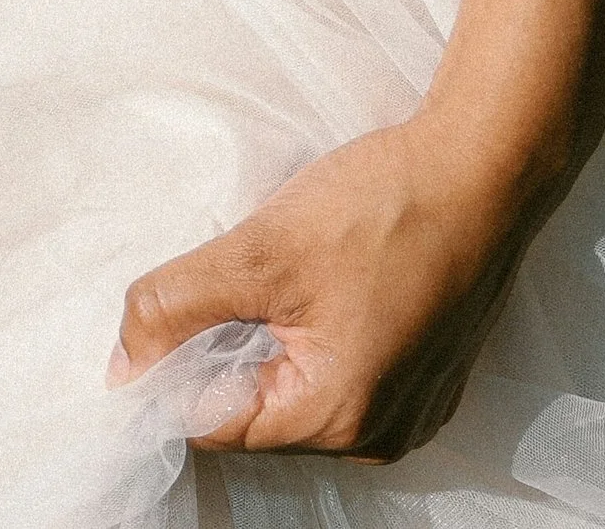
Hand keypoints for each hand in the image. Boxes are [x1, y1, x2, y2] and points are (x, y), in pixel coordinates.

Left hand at [112, 112, 541, 460]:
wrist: (484, 169)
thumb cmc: (382, 209)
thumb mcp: (261, 252)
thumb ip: (177, 308)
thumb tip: (121, 366)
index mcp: (338, 420)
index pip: (215, 424)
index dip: (169, 372)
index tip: (154, 313)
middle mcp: (378, 435)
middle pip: (255, 411)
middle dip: (219, 352)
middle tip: (216, 277)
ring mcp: (407, 409)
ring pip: (294, 390)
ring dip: (263, 341)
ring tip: (268, 274)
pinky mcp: (421, 375)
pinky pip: (338, 374)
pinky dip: (307, 337)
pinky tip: (311, 282)